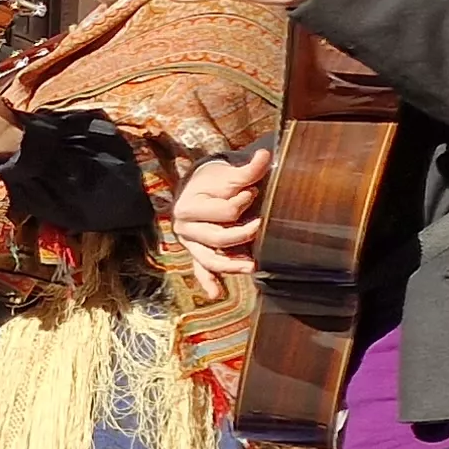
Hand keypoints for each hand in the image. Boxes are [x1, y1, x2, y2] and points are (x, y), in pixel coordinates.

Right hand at [173, 146, 271, 285]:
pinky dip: (208, 282)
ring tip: (251, 266)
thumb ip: (249, 170)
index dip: (241, 203)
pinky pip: (201, 269)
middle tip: (261, 224)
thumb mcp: (229, 176)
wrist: (198, 191)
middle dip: (241, 233)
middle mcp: (185, 228)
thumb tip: (264, 155)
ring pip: (209, 258)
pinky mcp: (197, 253)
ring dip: (230, 265)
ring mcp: (190, 244)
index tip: (252, 193)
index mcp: (188, 207)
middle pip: (216, 237)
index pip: (222, 212)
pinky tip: (217, 293)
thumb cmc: (214, 184)